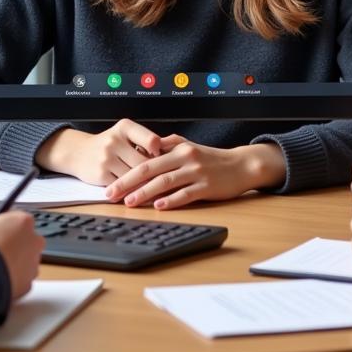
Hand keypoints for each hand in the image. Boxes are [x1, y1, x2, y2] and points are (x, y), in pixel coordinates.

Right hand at [0, 210, 43, 299]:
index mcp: (23, 221)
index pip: (18, 220)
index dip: (4, 227)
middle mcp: (34, 241)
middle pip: (27, 241)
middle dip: (14, 245)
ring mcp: (33, 264)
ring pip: (26, 263)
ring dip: (14, 265)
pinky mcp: (28, 285)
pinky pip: (21, 281)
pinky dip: (11, 282)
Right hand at [35, 120, 164, 185]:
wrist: (78, 152)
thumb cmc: (109, 144)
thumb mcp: (124, 134)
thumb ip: (144, 141)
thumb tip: (169, 156)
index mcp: (124, 127)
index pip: (152, 140)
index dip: (163, 153)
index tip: (168, 160)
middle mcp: (114, 140)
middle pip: (145, 163)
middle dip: (155, 173)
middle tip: (167, 181)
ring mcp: (106, 158)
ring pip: (135, 176)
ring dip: (145, 184)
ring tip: (155, 188)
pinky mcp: (101, 174)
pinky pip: (123, 186)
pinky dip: (132, 190)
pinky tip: (138, 192)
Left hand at [104, 137, 285, 209]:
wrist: (241, 165)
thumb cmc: (212, 158)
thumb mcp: (189, 145)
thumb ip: (168, 145)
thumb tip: (147, 149)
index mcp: (178, 148)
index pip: (146, 160)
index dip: (127, 172)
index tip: (111, 183)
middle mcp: (185, 158)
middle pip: (150, 170)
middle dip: (128, 183)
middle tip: (111, 194)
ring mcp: (196, 172)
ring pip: (165, 182)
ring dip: (145, 193)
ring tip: (129, 202)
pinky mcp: (206, 186)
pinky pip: (185, 194)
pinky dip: (171, 200)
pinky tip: (159, 206)